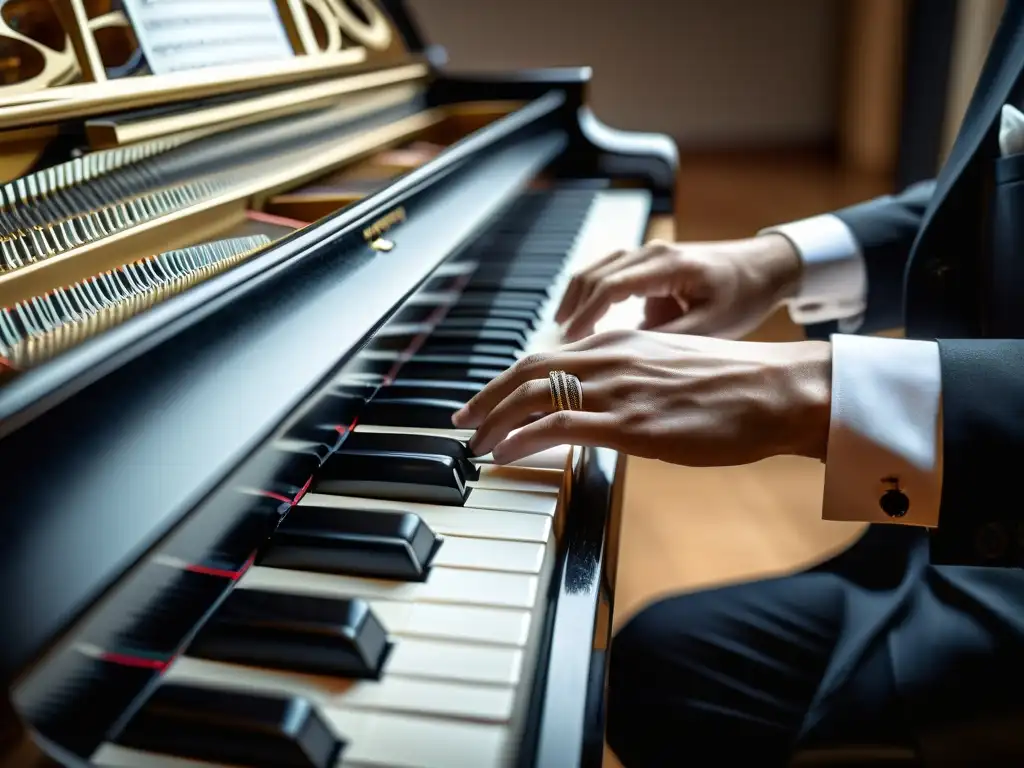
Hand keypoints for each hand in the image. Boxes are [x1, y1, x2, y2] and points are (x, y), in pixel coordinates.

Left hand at [451, 330, 830, 465]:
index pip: (547, 355)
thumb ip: (633, 378)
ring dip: (495, 419)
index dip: (508, 378)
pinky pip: (559, 424)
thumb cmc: (735, 386)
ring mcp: (620, 388)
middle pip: (529, 370)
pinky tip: (504, 453)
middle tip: (463, 422)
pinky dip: (522, 437)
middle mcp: (612, 357)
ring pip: (535, 393)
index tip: (486, 398)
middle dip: (487, 397)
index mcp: (621, 342)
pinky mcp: (633, 422)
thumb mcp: (672, 369)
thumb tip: (605, 403)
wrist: (779, 390)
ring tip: (475, 442)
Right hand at [554, 234, 801, 341]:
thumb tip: (627, 360)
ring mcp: (650, 255)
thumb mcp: (712, 326)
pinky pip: (610, 273)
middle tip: (560, 340)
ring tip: (564, 329)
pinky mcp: (650, 264)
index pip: (611, 286)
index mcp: (669, 265)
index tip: (570, 339)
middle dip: (573, 306)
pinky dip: (593, 294)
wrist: (766, 267)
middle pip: (596, 273)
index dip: (586, 313)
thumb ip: (669, 339)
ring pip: (598, 269)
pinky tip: (586, 320)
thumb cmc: (744, 295)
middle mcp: (654, 253)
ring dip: (578, 298)